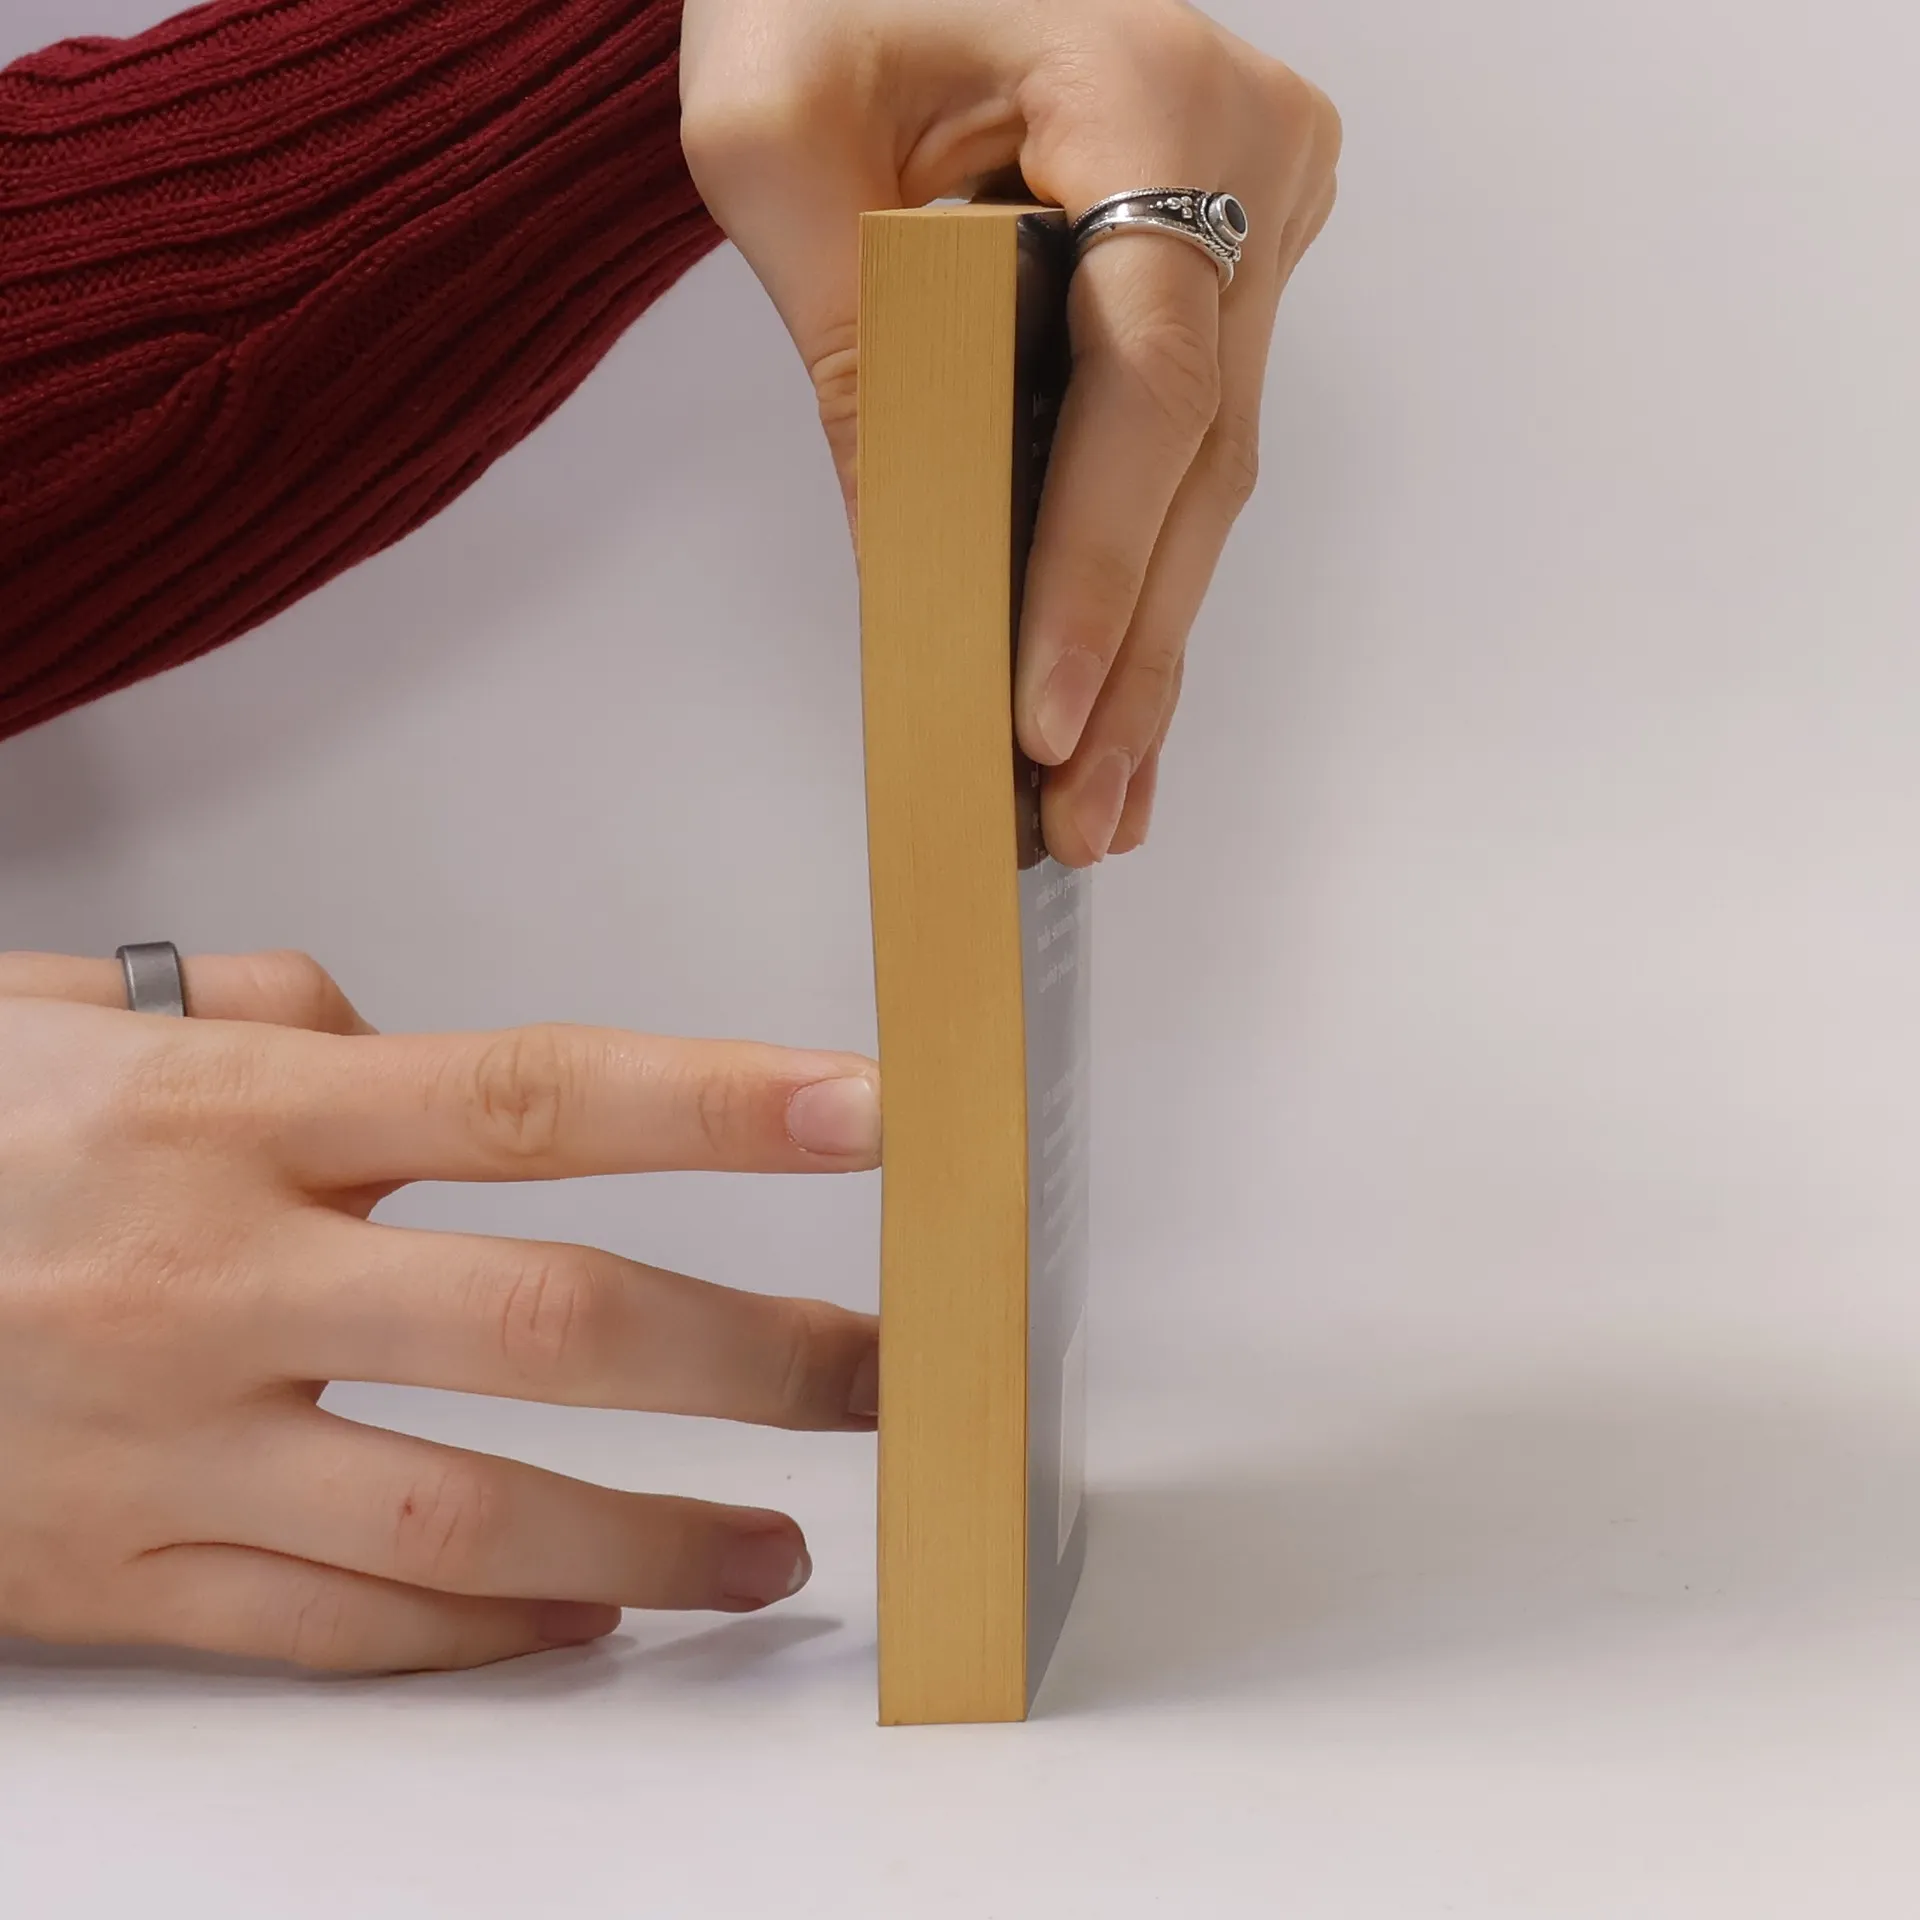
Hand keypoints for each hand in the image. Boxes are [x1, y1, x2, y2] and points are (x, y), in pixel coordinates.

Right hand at [0, 950, 881, 1671]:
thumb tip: (419, 1035)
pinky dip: (481, 1631)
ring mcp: (167, 1448)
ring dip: (651, 1540)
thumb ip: (279, 1010)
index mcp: (223, 1113)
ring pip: (462, 1516)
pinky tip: (588, 1619)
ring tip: (780, 1544)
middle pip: (545, 1323)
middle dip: (746, 1354)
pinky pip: (334, 1627)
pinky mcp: (116, 1579)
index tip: (866, 1111)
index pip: (527, 1096)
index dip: (715, 1104)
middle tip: (885, 1373)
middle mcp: (213, 1280)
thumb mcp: (75, 1018)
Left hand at [681, 0, 1339, 864]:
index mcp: (1151, 88)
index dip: (1094, 563)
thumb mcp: (777, 133)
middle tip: (1081, 817)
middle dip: (1128, 653)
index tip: (1039, 713)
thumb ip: (848, 342)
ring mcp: (1254, 209)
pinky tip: (1114, 688)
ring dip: (1140, 640)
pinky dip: (1132, 564)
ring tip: (1098, 799)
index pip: (1145, 377)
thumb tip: (909, 568)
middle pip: (1197, 458)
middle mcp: (1246, 155)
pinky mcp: (1221, 263)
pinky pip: (1182, 441)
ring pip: (1202, 472)